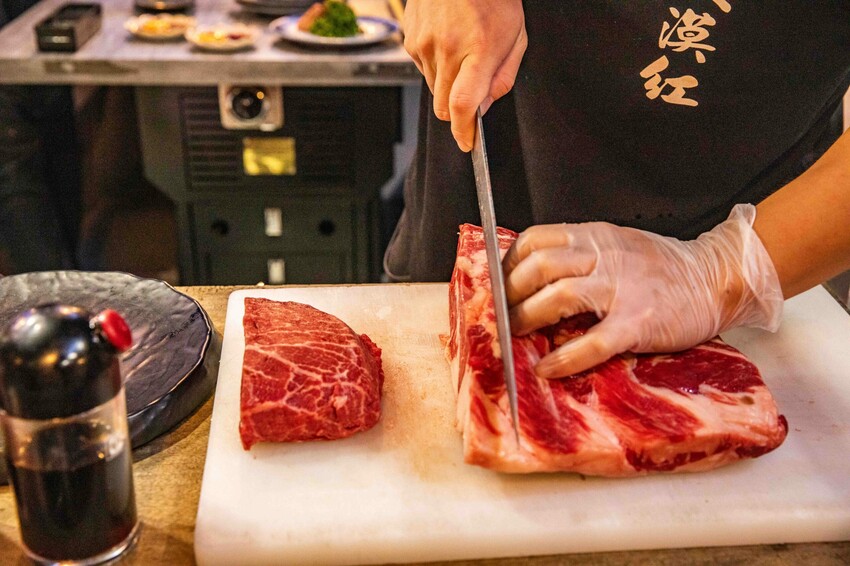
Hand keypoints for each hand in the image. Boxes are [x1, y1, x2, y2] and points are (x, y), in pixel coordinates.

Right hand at [403, 0, 526, 150]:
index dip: (464, 131)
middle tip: (472, 92)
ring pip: (433, 89)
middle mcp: (447, 49)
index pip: (462, 105)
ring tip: (463, 55)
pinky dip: (436, 66)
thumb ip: (502, 78)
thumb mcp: (516, 36)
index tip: (468, 143)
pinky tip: (449, 43)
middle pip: (444, 107)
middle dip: (457, 111)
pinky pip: (423, 69)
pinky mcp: (410, 40)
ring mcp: (424, 44)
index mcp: (478, 50)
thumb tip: (483, 108)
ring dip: (447, 85)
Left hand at [502, 205, 783, 377]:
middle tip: (499, 314)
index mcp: (595, 235)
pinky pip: (593, 341)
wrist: (716, 279)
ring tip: (515, 338)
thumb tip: (529, 278)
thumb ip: (578, 254)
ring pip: (560, 297)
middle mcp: (605, 257)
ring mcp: (623, 289)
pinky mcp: (639, 323)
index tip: (496, 283)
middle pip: (539, 267)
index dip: (507, 263)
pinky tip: (548, 367)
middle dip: (509, 293)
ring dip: (528, 320)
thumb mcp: (616, 244)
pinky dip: (565, 357)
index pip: (536, 239)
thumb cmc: (661, 268)